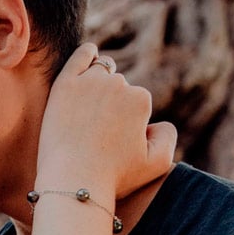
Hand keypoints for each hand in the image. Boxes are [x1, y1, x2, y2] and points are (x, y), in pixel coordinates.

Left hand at [38, 43, 176, 198]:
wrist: (73, 181)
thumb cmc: (115, 177)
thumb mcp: (158, 164)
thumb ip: (168, 137)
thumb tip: (156, 122)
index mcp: (140, 99)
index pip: (137, 101)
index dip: (127, 121)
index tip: (115, 140)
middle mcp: (118, 84)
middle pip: (118, 86)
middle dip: (112, 103)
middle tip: (97, 131)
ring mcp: (90, 81)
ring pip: (101, 72)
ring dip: (99, 84)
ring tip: (89, 110)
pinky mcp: (65, 83)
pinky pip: (81, 55)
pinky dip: (87, 53)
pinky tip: (89, 55)